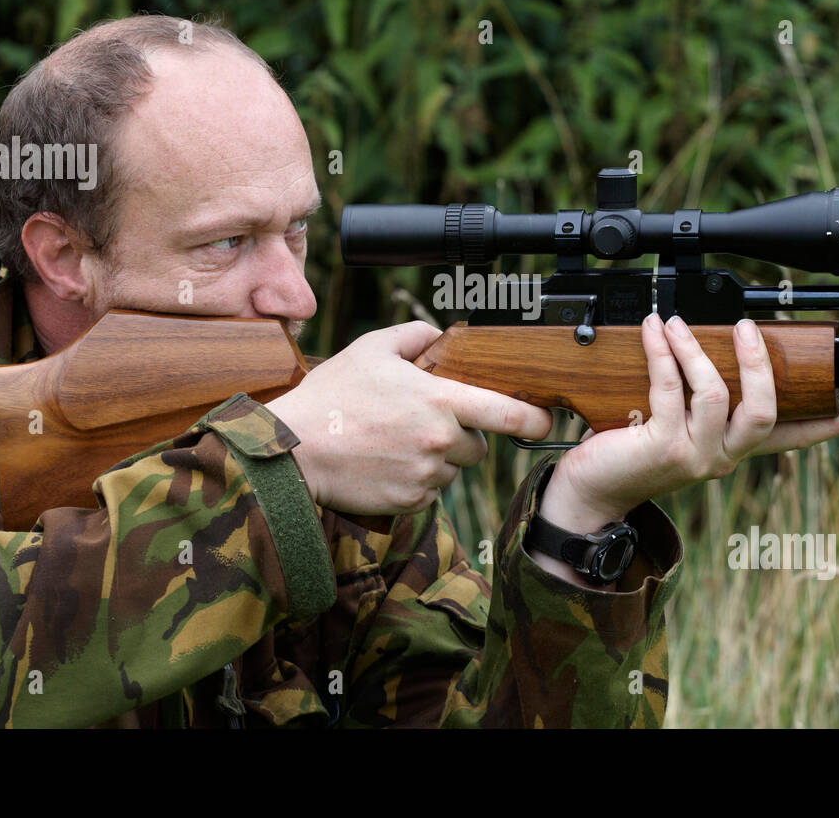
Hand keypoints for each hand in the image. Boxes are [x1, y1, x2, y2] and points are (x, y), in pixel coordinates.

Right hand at [265, 321, 552, 516]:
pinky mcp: (411, 502)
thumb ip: (414, 338)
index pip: (508, 414)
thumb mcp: (370, 350)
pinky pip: (429, 492)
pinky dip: (415, 481)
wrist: (293, 452)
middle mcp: (441, 442)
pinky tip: (384, 464)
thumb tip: (441, 335)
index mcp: (439, 402)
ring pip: (452, 470)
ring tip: (393, 443)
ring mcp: (427, 476)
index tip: (545, 419)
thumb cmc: (330, 398)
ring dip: (436, 459)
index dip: (535, 418)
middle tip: (421, 423)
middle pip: (477, 445)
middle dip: (460, 435)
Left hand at [539, 313, 838, 536]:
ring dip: (696, 350)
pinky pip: (670, 389)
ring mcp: (694, 456)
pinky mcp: (662, 447)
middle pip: (764, 411)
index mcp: (731, 451)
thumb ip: (698, 399)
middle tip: (748, 328)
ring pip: (716, 394)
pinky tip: (654, 332)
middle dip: (759, 364)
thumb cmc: (629, 452)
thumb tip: (708, 344)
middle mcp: (721, 458)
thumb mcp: (675, 425)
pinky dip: (663, 354)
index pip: (792, 438)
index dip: (830, 424)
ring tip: (677, 323)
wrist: (589, 491)